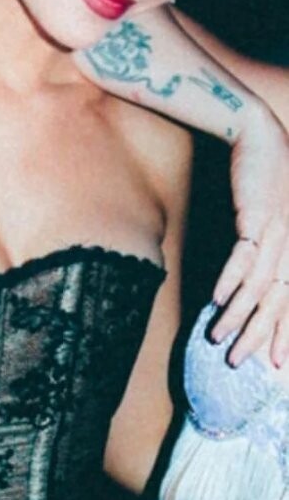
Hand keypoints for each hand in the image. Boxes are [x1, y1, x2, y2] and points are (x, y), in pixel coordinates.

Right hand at [211, 102, 288, 366]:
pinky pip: (243, 256)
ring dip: (237, 316)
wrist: (259, 134)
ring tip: (218, 339)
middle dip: (260, 336)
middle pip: (279, 301)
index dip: (285, 333)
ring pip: (259, 285)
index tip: (277, 365)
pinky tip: (217, 300)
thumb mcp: (274, 219)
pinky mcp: (257, 217)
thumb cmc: (267, 178)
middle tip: (241, 364)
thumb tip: (253, 286)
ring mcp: (278, 232)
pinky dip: (230, 280)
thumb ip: (269, 250)